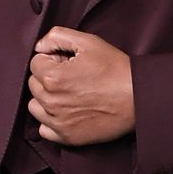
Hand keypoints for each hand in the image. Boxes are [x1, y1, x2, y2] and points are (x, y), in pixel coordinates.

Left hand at [28, 27, 135, 144]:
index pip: (36, 63)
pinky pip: (44, 129)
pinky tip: (67, 111)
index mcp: (53, 77)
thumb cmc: (115, 69)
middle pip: (34, 84)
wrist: (138, 97)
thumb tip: (40, 46)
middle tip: (72, 75)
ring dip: (46, 98)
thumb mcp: (89, 42)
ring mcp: (58, 122)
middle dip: (48, 76)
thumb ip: (57, 36)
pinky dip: (51, 119)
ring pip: (35, 106)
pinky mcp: (67, 137)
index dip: (53, 58)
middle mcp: (51, 102)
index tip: (69, 62)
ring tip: (68, 93)